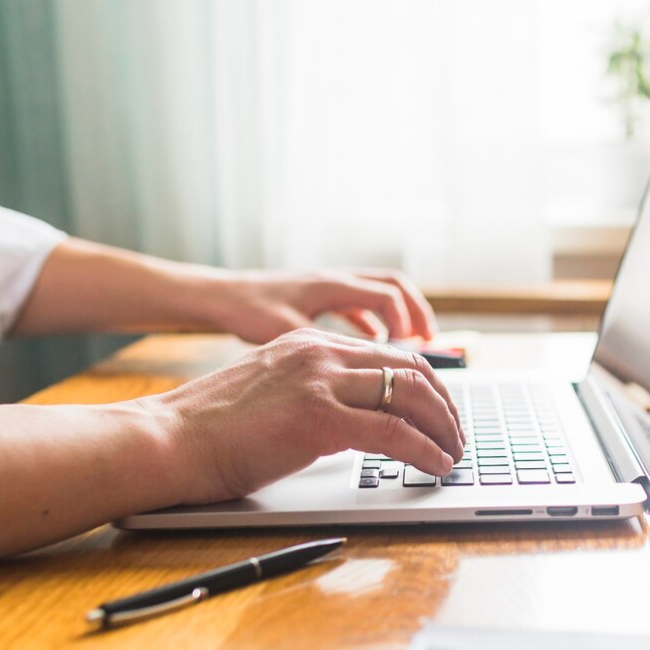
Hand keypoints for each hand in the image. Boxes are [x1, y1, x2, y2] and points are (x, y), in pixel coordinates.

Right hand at [147, 329, 464, 503]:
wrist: (165, 440)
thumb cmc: (205, 432)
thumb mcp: (269, 397)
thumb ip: (311, 398)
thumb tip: (351, 426)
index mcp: (307, 345)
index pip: (388, 356)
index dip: (426, 387)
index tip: (441, 413)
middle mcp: (318, 353)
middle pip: (410, 370)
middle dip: (445, 407)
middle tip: (457, 437)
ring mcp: (318, 381)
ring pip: (410, 396)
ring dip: (443, 429)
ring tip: (454, 455)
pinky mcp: (317, 417)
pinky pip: (393, 431)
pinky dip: (425, 450)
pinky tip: (436, 467)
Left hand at [200, 267, 437, 343]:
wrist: (218, 297)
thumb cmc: (246, 310)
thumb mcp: (285, 330)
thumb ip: (324, 347)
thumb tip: (361, 369)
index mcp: (331, 285)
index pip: (387, 295)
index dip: (405, 322)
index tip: (414, 350)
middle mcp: (335, 280)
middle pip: (394, 287)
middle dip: (417, 314)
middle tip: (431, 344)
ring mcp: (329, 288)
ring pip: (379, 294)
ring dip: (400, 318)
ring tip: (414, 349)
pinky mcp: (320, 300)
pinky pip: (359, 306)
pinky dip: (377, 324)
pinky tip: (377, 353)